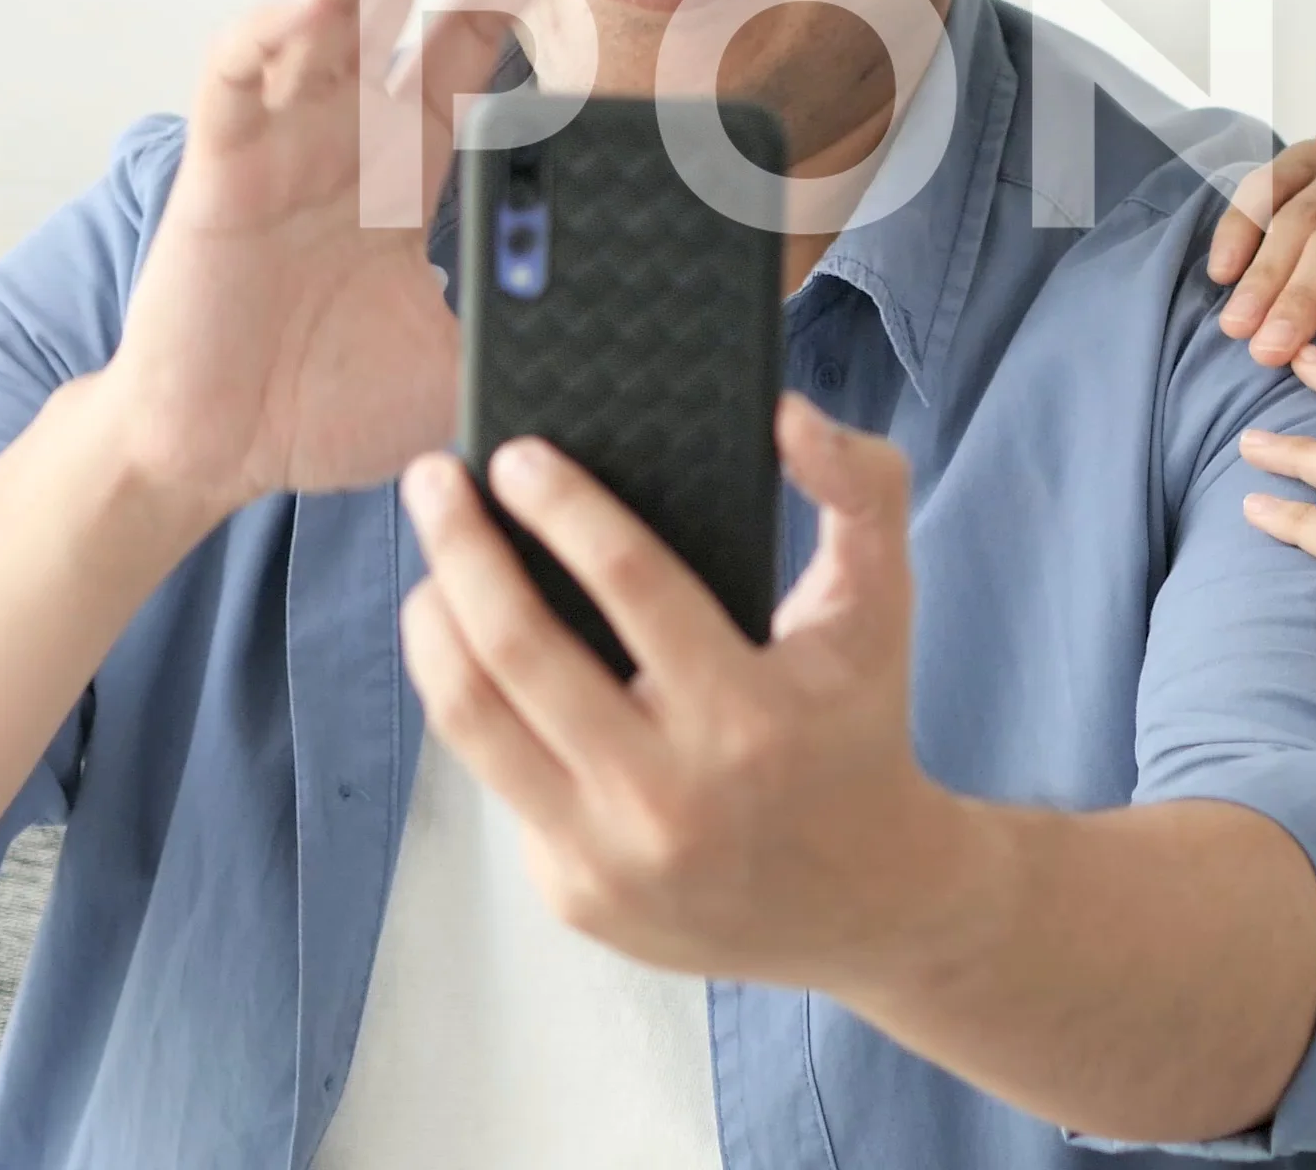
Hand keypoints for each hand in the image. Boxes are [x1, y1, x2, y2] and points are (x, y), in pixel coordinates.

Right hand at [98, 0, 597, 520]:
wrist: (220, 452)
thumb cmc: (327, 399)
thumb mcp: (466, 357)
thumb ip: (539, 324)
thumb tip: (650, 334)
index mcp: (412, 151)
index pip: (476, 32)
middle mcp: (349, 120)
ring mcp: (281, 133)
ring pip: (326, 1)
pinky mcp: (220, 168)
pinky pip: (241, 80)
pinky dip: (272, 36)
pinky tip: (313, 4)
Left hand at [396, 395, 978, 993]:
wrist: (864, 902)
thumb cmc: (858, 726)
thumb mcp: (884, 602)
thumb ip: (860, 486)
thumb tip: (781, 412)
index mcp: (749, 714)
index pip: (631, 583)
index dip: (561, 506)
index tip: (514, 454)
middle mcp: (670, 793)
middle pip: (518, 647)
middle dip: (459, 544)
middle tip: (432, 479)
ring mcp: (608, 854)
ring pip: (472, 718)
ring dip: (433, 624)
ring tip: (432, 567)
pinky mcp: (570, 891)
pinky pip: (495, 776)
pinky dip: (479, 702)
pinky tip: (476, 657)